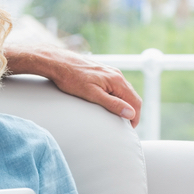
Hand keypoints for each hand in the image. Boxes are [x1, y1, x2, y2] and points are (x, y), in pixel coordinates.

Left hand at [4, 43, 141, 127]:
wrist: (58, 63)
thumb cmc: (71, 79)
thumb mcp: (92, 95)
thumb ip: (112, 104)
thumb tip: (131, 113)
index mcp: (117, 81)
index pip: (135, 101)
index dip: (135, 117)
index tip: (129, 129)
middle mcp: (116, 75)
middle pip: (132, 96)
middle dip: (132, 112)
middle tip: (125, 126)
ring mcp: (110, 72)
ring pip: (125, 91)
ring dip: (125, 104)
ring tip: (118, 117)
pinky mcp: (102, 72)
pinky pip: (116, 86)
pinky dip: (118, 97)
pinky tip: (110, 103)